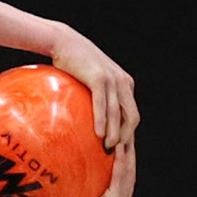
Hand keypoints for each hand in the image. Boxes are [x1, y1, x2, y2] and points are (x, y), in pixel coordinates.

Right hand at [50, 25, 138, 150]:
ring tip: (108, 149)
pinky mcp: (98, 78)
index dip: (129, 134)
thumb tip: (91, 119)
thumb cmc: (74, 64)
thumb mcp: (92, 80)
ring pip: (117, 112)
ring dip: (114, 132)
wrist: (64, 42)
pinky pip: (102, 104)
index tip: (121, 151)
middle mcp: (122, 82)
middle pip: (131, 116)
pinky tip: (97, 133)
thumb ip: (98, 97)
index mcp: (124, 84)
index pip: (132, 114)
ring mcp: (112, 79)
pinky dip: (102, 120)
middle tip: (116, 154)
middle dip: (126, 137)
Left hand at [57, 136, 136, 196]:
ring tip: (127, 132)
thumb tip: (60, 183)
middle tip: (127, 130)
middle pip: (130, 171)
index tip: (120, 142)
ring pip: (129, 172)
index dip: (125, 160)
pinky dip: (122, 162)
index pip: (123, 179)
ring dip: (129, 151)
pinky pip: (120, 178)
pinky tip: (118, 147)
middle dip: (130, 150)